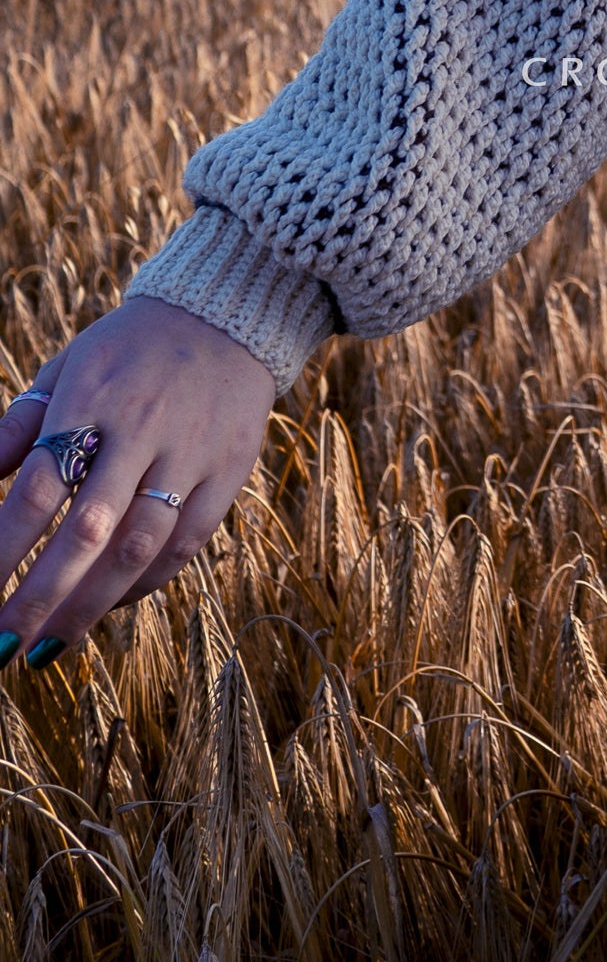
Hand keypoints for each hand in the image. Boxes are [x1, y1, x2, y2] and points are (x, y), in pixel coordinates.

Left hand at [0, 297, 274, 666]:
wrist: (229, 313)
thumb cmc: (132, 348)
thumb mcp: (71, 367)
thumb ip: (22, 426)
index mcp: (91, 398)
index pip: (38, 488)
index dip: (3, 549)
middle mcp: (141, 428)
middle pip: (87, 530)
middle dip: (40, 598)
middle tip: (3, 647)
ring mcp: (190, 451)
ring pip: (138, 546)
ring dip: (90, 606)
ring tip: (50, 647)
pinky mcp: (228, 469)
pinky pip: (186, 542)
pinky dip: (146, 583)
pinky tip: (112, 605)